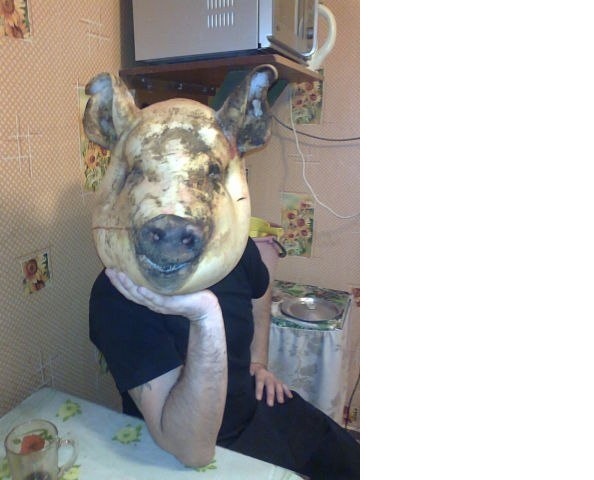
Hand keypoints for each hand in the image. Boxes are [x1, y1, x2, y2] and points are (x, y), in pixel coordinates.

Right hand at [105, 269, 220, 322]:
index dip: (118, 281)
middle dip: (118, 282)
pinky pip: (157, 299)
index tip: (109, 269)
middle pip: (131, 293)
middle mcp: (153, 302)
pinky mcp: (172, 304)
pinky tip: (140, 288)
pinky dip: (148, 294)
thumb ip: (163, 274)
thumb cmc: (189, 293)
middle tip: (108, 269)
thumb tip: (158, 253)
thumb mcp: (172, 282)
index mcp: (151, 297)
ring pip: (140, 296)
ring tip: (119, 274)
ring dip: (128, 286)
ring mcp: (161, 304)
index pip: (130, 290)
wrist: (205, 308)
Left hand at [250, 362, 292, 406]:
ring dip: (280, 394)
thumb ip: (248, 381)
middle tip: (270, 404)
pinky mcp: (279, 381)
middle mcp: (269, 376)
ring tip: (281, 402)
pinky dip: (287, 391)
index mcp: (260, 375)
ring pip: (278, 385)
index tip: (258, 399)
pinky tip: (290, 397)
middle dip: (271, 395)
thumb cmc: (253, 374)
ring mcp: (275, 379)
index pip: (259, 382)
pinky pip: (284, 386)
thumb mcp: (249, 375)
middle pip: (270, 385)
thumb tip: (246, 392)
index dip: (259, 390)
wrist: (259, 366)